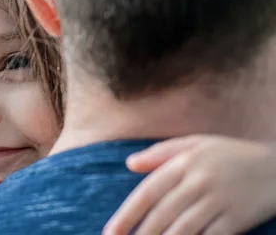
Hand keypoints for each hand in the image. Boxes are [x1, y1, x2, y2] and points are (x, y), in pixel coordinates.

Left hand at [104, 135, 275, 234]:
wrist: (275, 165)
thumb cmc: (229, 154)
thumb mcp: (195, 144)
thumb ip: (160, 153)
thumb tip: (130, 163)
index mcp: (184, 163)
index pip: (148, 192)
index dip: (128, 214)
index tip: (110, 231)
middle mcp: (199, 181)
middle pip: (162, 214)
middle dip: (140, 234)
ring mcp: (219, 201)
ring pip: (183, 229)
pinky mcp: (238, 218)